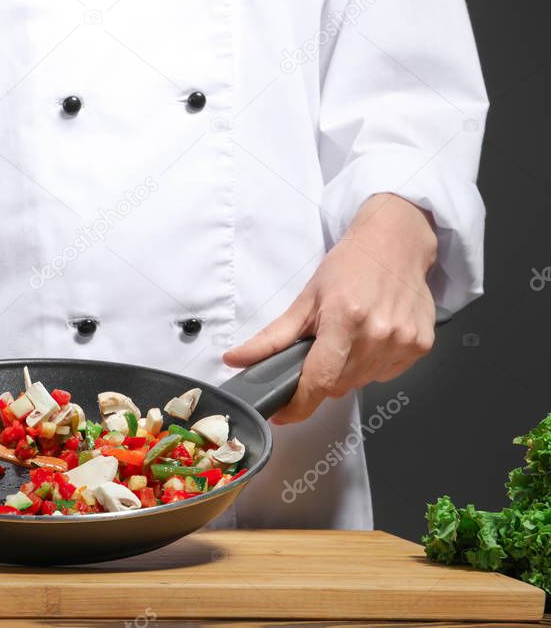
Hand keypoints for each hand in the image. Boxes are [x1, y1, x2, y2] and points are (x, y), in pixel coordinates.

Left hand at [223, 194, 437, 423]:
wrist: (395, 242)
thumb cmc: (349, 265)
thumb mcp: (305, 299)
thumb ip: (271, 338)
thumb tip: (235, 359)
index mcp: (344, 320)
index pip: (318, 380)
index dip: (298, 405)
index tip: (284, 413)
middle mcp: (378, 333)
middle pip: (338, 385)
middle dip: (322, 377)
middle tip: (322, 349)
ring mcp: (403, 341)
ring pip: (362, 382)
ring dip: (348, 371)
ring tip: (348, 338)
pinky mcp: (421, 345)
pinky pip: (386, 374)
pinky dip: (372, 364)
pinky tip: (371, 337)